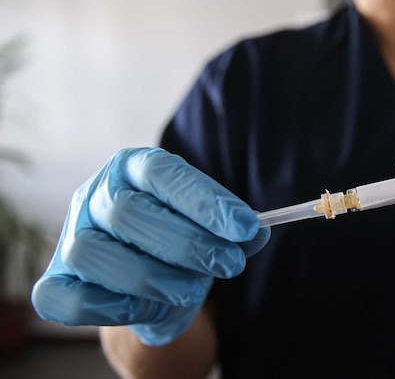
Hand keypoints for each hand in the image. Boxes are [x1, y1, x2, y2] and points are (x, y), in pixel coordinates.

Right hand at [31, 148, 269, 345]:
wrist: (148, 286)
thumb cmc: (180, 246)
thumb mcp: (212, 232)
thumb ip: (234, 232)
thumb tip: (258, 232)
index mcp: (132, 168)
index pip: (162, 173)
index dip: (205, 200)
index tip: (245, 227)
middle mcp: (95, 195)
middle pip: (128, 212)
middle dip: (187, 243)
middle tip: (228, 264)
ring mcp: (69, 238)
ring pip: (94, 253)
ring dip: (153, 277)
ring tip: (190, 290)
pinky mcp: (55, 283)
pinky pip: (65, 299)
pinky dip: (107, 307)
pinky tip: (143, 308)